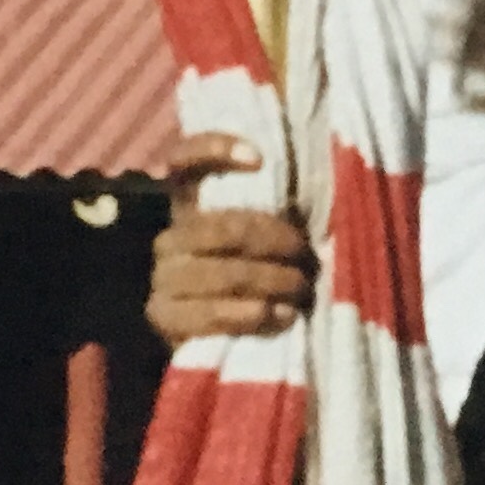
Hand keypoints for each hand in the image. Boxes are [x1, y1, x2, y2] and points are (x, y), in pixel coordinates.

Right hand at [147, 133, 312, 345]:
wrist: (205, 335)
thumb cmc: (247, 274)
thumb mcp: (256, 237)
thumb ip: (273, 208)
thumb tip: (321, 183)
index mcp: (188, 203)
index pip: (184, 159)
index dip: (216, 149)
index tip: (259, 158)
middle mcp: (170, 235)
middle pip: (224, 227)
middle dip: (275, 240)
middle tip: (305, 254)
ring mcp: (162, 277)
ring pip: (225, 273)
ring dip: (273, 280)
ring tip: (301, 288)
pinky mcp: (163, 317)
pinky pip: (212, 314)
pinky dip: (254, 315)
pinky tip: (283, 316)